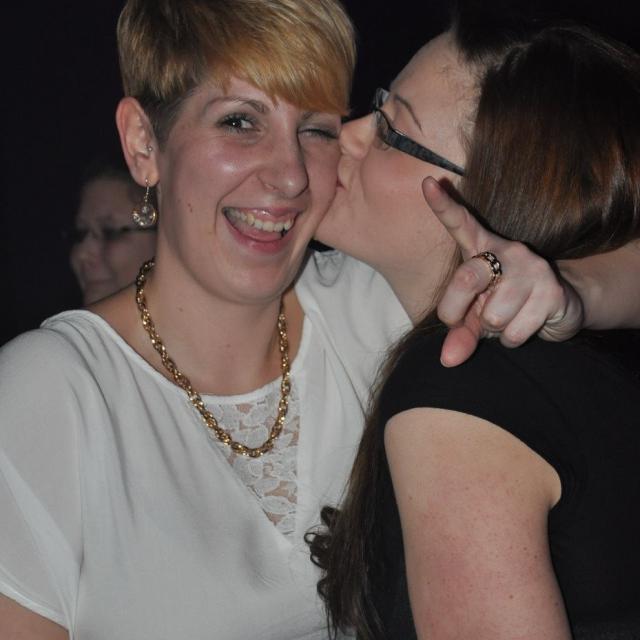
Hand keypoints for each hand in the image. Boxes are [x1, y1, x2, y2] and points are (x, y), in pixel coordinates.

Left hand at [422, 177, 584, 366]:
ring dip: (495, 329)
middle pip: (466, 278)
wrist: (560, 308)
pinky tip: (526, 324)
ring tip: (508, 318)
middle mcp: (507, 251)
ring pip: (494, 315)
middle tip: (462, 320)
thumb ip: (460, 333)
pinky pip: (515, 331)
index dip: (443, 205)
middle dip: (454, 310)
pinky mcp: (551, 292)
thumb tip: (448, 361)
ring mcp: (532, 269)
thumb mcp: (477, 316)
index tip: (426, 184)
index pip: (460, 223)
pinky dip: (514, 339)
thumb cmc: (507, 305)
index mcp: (482, 248)